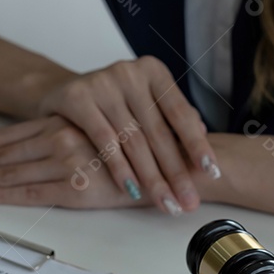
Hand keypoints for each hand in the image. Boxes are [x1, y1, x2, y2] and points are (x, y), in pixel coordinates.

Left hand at [0, 116, 153, 208]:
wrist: (174, 164)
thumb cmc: (136, 156)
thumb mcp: (94, 142)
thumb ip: (63, 145)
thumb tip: (30, 161)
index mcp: (59, 125)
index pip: (2, 138)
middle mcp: (57, 138)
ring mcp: (65, 161)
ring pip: (5, 172)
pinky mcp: (77, 187)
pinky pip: (28, 192)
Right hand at [38, 56, 219, 213]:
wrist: (61, 93)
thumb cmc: (110, 103)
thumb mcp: (142, 103)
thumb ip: (170, 116)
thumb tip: (202, 132)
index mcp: (153, 71)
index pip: (180, 112)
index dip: (197, 144)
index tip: (212, 172)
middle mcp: (130, 73)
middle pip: (158, 131)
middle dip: (176, 171)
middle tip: (188, 201)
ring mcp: (102, 83)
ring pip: (133, 140)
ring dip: (151, 177)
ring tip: (165, 203)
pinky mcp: (77, 98)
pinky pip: (104, 141)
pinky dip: (119, 168)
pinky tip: (131, 189)